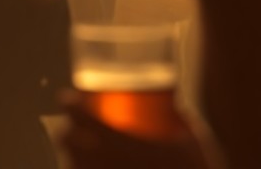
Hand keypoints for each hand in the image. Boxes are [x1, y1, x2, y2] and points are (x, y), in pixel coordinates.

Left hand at [61, 94, 210, 168]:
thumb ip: (179, 115)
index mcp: (123, 144)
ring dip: (74, 158)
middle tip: (73, 129)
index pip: (81, 117)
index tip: (67, 98)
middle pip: (68, 142)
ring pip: (73, 167)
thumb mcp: (193, 140)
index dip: (69, 104)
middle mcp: (106, 165)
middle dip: (67, 133)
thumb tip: (170, 98)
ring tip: (82, 155)